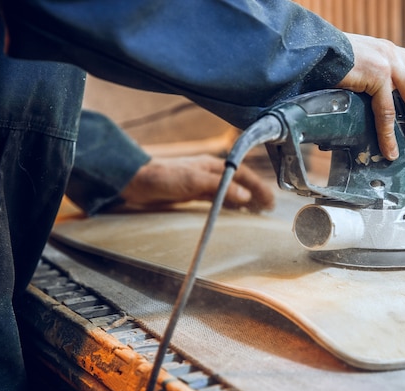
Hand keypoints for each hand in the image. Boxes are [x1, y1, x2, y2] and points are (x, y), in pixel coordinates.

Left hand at [120, 155, 274, 211]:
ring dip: (244, 200)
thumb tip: (246, 196)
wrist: (135, 181)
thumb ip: (221, 188)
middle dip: (255, 194)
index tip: (269, 201)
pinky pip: (217, 199)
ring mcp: (200, 182)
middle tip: (268, 208)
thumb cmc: (162, 177)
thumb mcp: (194, 182)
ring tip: (255, 211)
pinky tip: (231, 212)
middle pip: (239, 182)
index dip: (258, 187)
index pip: (243, 174)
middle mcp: (209, 172)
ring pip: (229, 191)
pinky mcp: (191, 193)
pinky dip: (228, 205)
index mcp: (212, 165)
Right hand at [336, 33, 404, 159]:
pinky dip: (390, 134)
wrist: (312, 49)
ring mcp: (388, 62)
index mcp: (388, 49)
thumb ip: (367, 76)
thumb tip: (369, 101)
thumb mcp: (355, 64)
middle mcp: (392, 53)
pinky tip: (389, 148)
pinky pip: (388, 111)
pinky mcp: (377, 75)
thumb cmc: (324, 59)